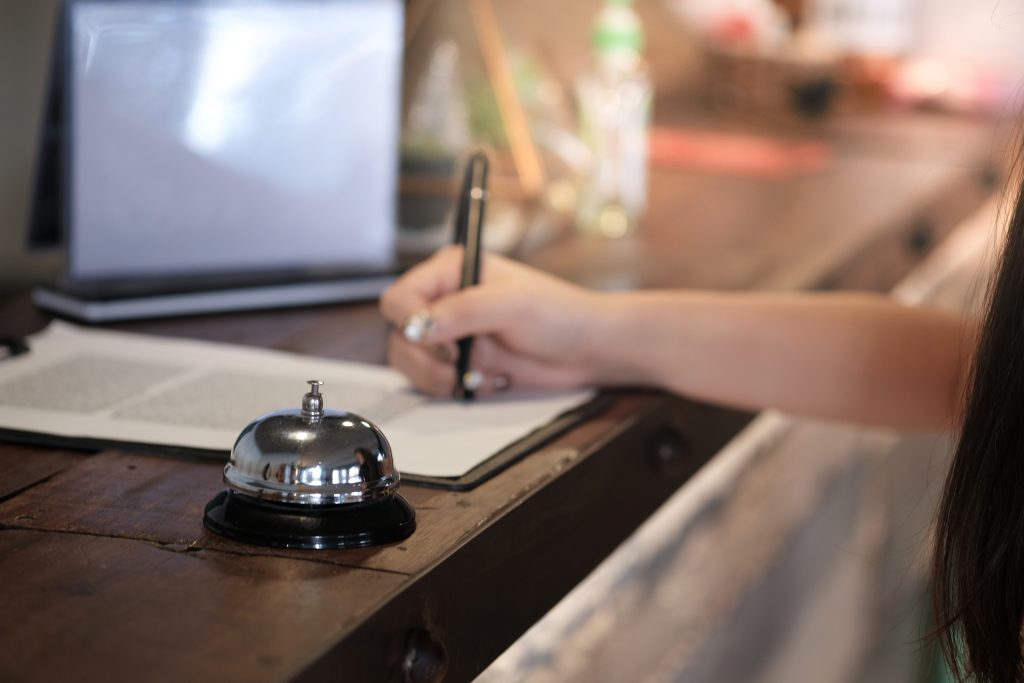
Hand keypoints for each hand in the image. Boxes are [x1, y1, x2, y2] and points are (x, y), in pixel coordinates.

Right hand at [379, 246, 604, 396]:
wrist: (585, 349)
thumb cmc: (557, 313)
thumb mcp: (511, 304)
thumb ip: (462, 310)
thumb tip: (418, 326)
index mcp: (450, 271)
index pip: (400, 298)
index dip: (411, 323)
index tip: (444, 341)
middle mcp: (444, 300)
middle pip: (399, 334)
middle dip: (424, 357)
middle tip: (458, 363)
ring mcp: (450, 335)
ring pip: (409, 362)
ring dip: (434, 377)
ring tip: (470, 376)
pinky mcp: (459, 364)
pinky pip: (431, 382)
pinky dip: (450, 388)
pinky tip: (482, 381)